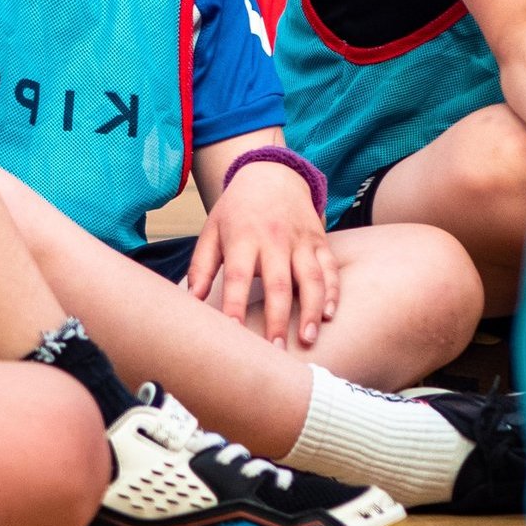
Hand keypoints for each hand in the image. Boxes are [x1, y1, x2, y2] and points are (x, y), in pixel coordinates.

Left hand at [186, 161, 338, 348]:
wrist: (271, 173)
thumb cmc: (236, 210)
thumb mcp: (211, 231)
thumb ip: (201, 267)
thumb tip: (192, 302)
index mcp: (243, 238)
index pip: (238, 276)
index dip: (235, 305)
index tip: (232, 333)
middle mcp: (274, 239)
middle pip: (278, 283)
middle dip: (277, 319)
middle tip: (275, 351)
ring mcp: (300, 240)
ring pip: (311, 278)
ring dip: (311, 310)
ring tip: (307, 339)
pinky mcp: (319, 241)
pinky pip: (330, 268)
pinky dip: (333, 292)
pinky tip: (330, 315)